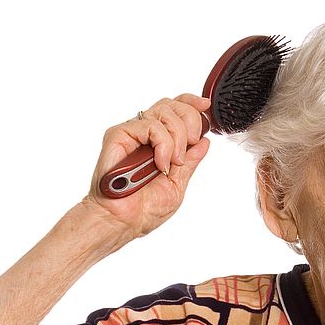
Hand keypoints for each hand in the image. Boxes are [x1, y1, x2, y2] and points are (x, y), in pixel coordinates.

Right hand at [85, 93, 211, 240]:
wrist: (122, 221)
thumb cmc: (143, 209)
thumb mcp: (178, 184)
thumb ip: (191, 161)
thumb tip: (204, 141)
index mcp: (158, 143)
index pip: (175, 110)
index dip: (191, 104)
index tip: (205, 107)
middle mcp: (144, 135)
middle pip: (171, 105)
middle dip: (191, 119)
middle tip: (192, 142)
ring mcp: (131, 134)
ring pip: (163, 111)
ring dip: (178, 137)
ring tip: (174, 162)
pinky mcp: (119, 135)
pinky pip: (149, 125)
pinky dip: (163, 143)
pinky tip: (160, 163)